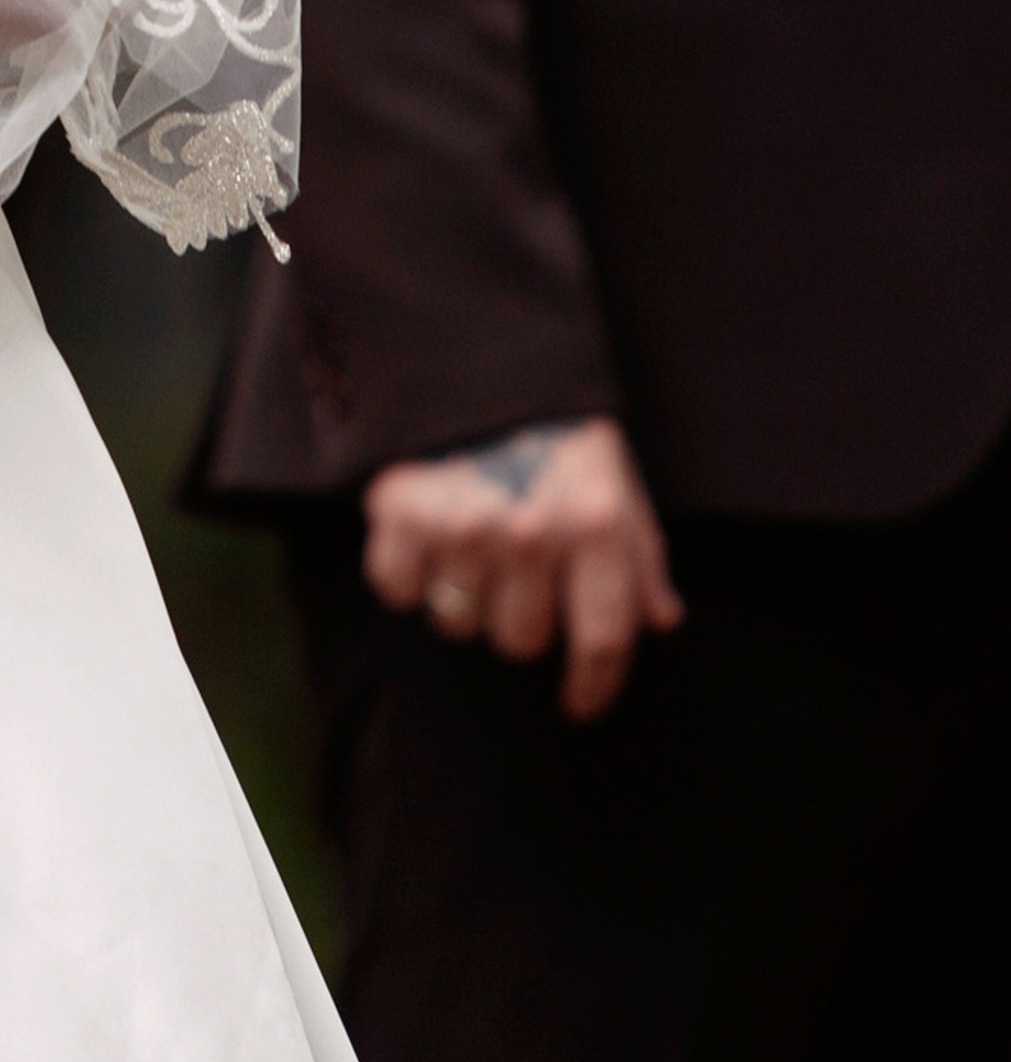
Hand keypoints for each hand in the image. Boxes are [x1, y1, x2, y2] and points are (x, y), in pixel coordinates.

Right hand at [360, 417, 683, 720]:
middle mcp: (531, 531)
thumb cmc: (554, 432)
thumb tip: (662, 619)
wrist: (471, 356)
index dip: (594, 685)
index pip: (603, 639)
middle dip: (521, 618)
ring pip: (458, 624)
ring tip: (469, 544)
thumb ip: (641, 555)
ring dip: (464, 597)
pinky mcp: (400, 510)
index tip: (580, 704)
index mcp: (595, 524)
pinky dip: (405, 573)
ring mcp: (462, 523)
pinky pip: (398, 589)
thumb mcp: (616, 482)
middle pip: (521, 641)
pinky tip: (422, 536)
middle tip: (513, 571)